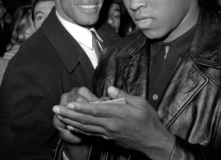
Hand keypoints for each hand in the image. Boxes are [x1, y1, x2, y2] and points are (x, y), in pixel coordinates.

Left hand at [53, 86, 174, 157]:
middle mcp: (110, 125)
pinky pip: (90, 134)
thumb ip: (123, 95)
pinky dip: (79, 130)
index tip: (69, 103)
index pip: (96, 110)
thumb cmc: (148, 120)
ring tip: (59, 116)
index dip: (81, 107)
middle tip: (56, 109)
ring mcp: (108, 133)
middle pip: (86, 120)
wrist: (152, 141)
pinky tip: (71, 127)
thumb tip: (109, 89)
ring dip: (70, 122)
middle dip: (69, 114)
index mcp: (118, 114)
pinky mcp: (108, 138)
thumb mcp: (140, 103)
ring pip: (85, 127)